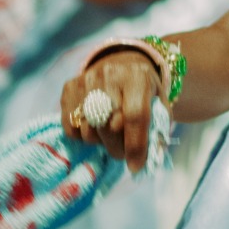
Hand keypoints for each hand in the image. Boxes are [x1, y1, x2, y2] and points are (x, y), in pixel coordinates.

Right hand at [59, 51, 160, 173]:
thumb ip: (158, 129)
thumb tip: (149, 161)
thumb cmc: (144, 90)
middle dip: (118, 148)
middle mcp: (110, 74)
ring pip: (88, 129)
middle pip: (109, 126)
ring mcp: (87, 79)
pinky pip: (71, 127)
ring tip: (110, 134)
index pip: (135, 115)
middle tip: (124, 152)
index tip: (136, 166)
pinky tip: (94, 127)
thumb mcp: (159, 103)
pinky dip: (82, 136)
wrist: (123, 63)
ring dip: (100, 142)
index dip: (135, 145)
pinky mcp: (69, 87)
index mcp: (138, 76)